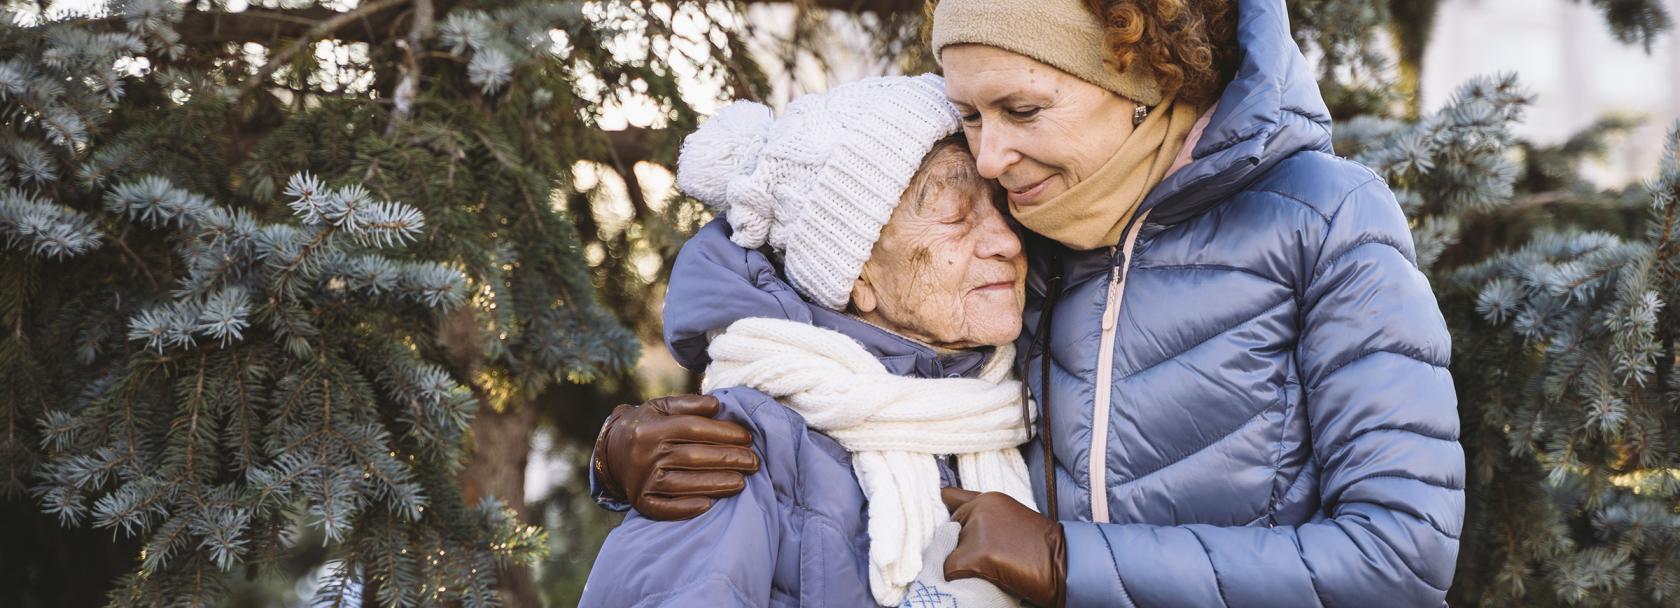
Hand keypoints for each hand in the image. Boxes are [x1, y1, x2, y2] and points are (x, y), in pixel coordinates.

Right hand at [595, 394, 760, 519]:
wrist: (610, 452)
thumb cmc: (645, 426)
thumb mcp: (660, 407)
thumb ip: (688, 404)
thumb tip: (717, 405)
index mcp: (650, 428)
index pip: (693, 429)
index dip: (723, 432)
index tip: (747, 437)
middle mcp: (644, 454)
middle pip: (692, 456)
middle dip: (728, 459)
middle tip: (754, 462)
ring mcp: (641, 480)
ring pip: (683, 483)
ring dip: (715, 484)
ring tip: (742, 482)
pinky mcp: (640, 500)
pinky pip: (664, 508)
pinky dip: (686, 508)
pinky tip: (709, 505)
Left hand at [941, 487, 1066, 607]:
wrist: (1065, 564)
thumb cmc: (1040, 545)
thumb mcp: (1009, 516)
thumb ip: (977, 508)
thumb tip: (943, 495)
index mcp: (988, 499)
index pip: (952, 504)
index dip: (958, 526)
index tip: (963, 535)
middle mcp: (980, 510)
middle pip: (948, 534)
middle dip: (960, 546)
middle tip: (990, 556)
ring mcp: (977, 532)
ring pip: (948, 553)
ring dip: (963, 564)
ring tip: (993, 566)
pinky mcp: (975, 556)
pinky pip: (950, 570)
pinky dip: (962, 578)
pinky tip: (987, 576)